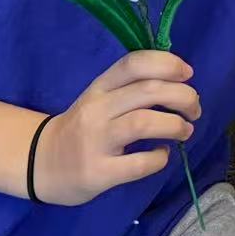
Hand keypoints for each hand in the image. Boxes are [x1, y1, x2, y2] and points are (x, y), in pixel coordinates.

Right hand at [30, 51, 199, 205]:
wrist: (40, 163)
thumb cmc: (82, 127)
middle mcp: (96, 109)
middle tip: (194, 108)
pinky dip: (159, 158)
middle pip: (148, 91)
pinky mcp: (97, 172)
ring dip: (175, 124)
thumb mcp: (100, 98)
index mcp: (100, 87)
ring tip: (185, 130)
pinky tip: (162, 155)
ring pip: (143, 122)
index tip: (188, 73)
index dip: (167, 63)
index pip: (134, 63)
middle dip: (182, 96)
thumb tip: (180, 82)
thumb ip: (131, 87)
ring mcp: (95, 141)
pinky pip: (138, 163)